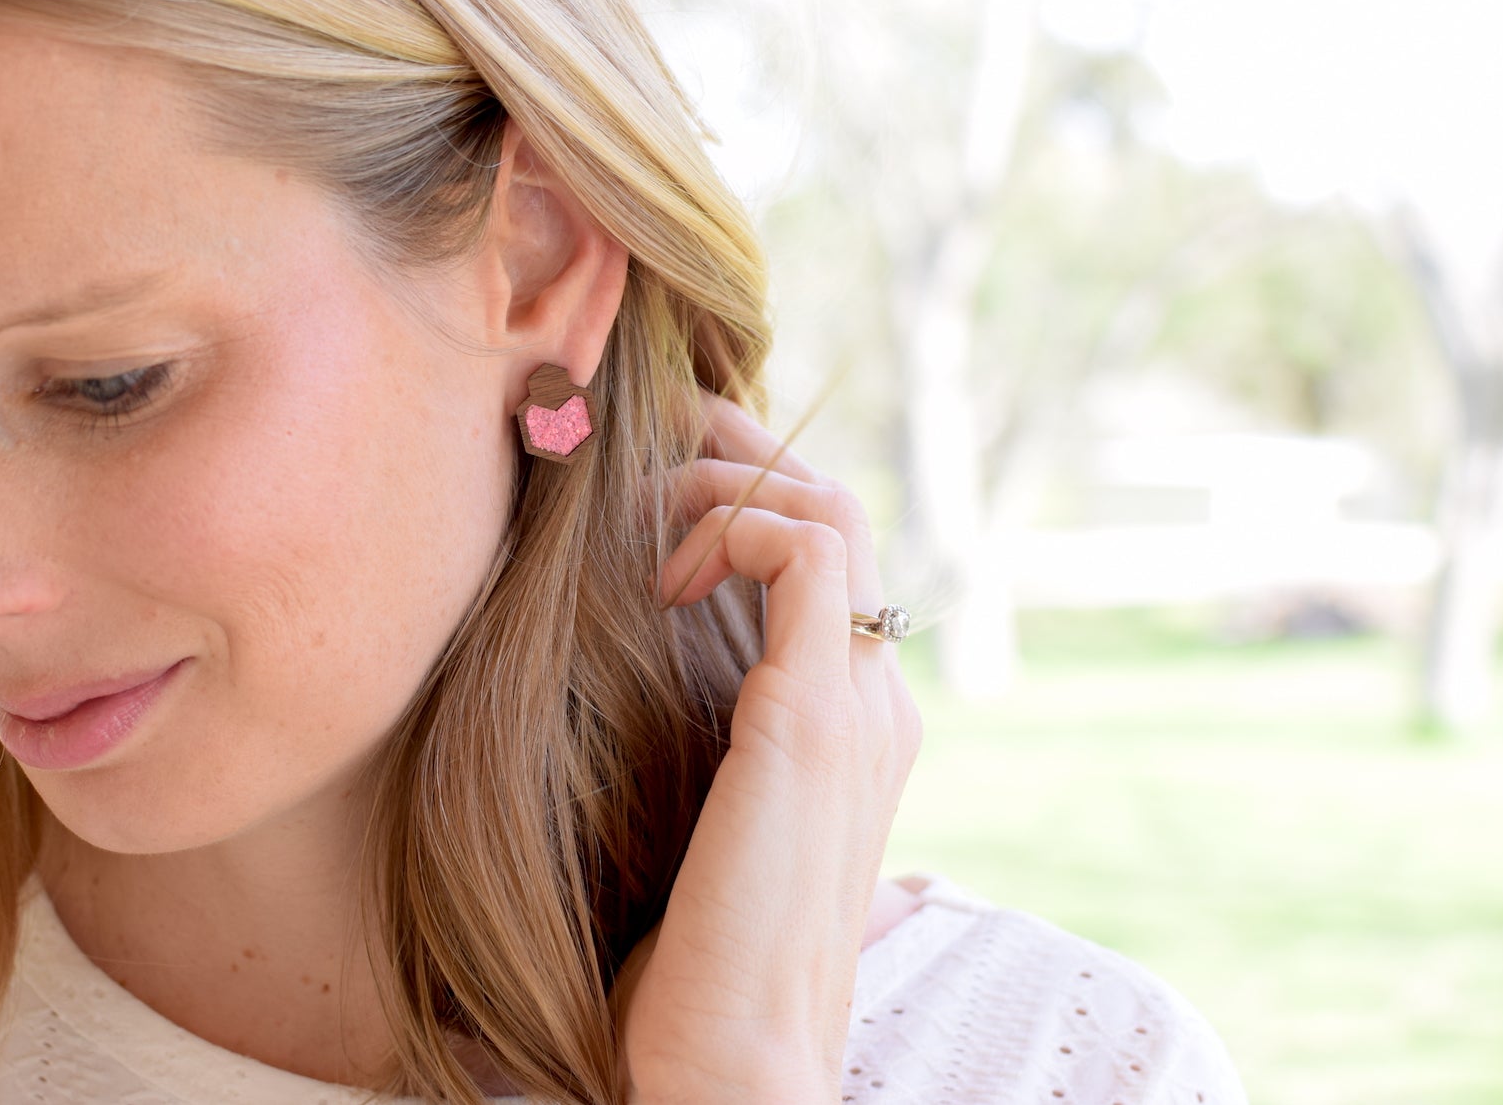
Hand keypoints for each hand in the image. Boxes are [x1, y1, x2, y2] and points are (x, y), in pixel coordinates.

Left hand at [611, 390, 923, 1104]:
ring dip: (724, 485)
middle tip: (642, 460)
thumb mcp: (699, 826)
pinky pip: (804, 548)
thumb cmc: (691, 965)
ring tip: (646, 534)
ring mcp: (859, 703)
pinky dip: (730, 526)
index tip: (647, 497)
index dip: (741, 496)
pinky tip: (658, 582)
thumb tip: (626, 703)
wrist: (731, 1065)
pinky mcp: (815, 716)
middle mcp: (876, 699)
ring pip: (826, 507)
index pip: (828, 555)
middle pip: (833, 508)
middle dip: (733, 458)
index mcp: (856, 721)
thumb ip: (700, 756)